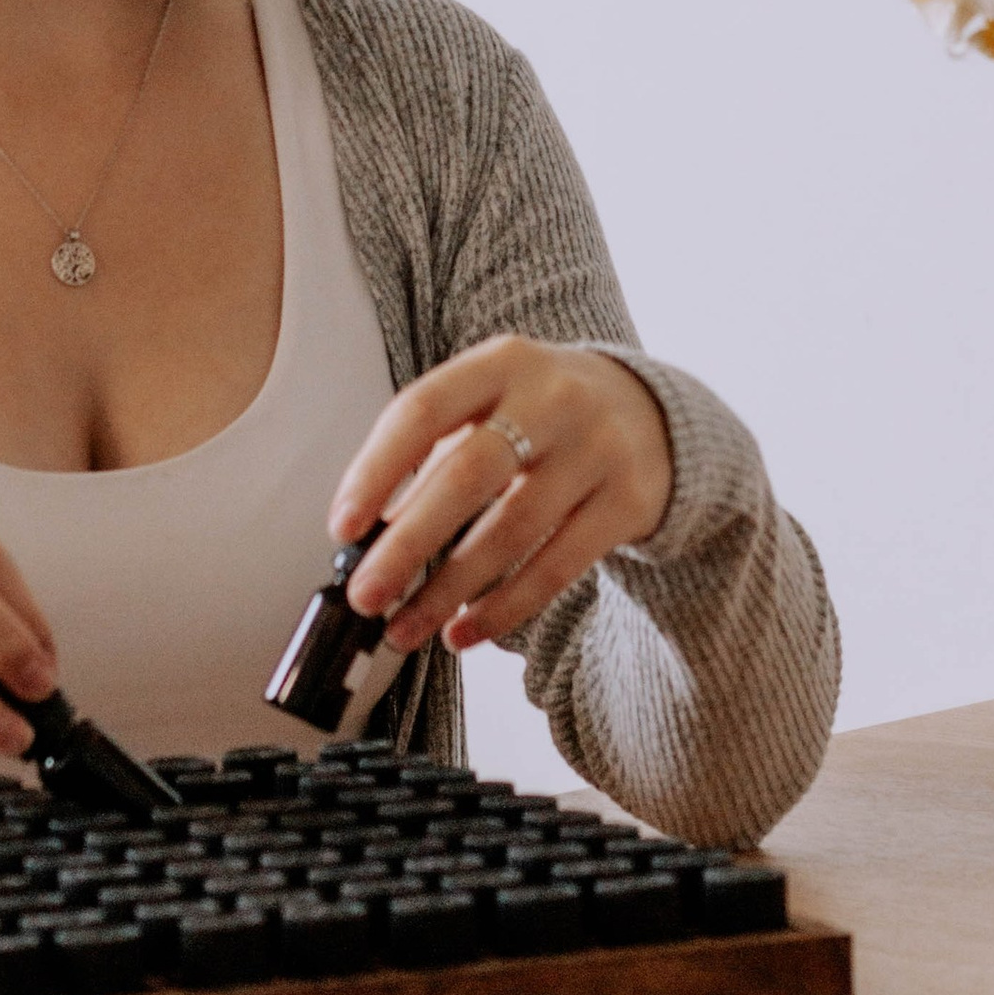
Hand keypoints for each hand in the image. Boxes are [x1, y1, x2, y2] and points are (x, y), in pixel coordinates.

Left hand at [329, 337, 674, 656]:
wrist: (651, 415)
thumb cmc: (543, 415)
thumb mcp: (493, 405)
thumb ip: (436, 456)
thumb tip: (370, 536)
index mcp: (501, 362)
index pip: (423, 410)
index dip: (376, 470)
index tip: (341, 527)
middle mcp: (552, 398)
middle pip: (467, 475)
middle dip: (408, 543)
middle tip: (365, 596)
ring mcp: (597, 448)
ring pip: (512, 530)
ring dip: (449, 590)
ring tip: (405, 628)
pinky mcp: (629, 501)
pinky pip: (557, 566)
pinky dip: (504, 607)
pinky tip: (465, 632)